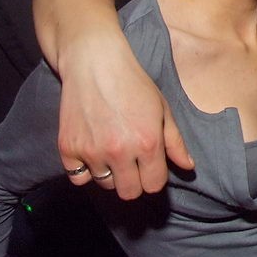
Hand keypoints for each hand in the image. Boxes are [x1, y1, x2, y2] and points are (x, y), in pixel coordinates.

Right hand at [58, 31, 193, 199]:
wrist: (95, 63)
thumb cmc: (134, 84)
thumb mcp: (162, 109)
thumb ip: (175, 142)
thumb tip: (188, 167)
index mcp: (148, 142)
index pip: (154, 185)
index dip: (155, 177)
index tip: (151, 165)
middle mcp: (119, 151)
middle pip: (129, 193)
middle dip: (135, 181)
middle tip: (133, 163)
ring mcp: (91, 151)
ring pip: (105, 185)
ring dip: (111, 173)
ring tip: (112, 149)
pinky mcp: (68, 149)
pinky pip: (78, 178)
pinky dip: (85, 169)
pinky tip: (93, 149)